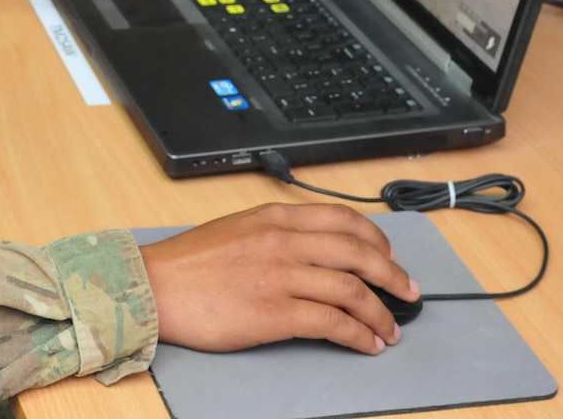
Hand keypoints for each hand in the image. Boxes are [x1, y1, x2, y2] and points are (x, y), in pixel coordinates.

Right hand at [141, 203, 418, 353]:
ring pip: (352, 290)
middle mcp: (283, 241)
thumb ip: (276, 233)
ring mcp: (281, 276)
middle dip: (392, 276)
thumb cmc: (189, 264)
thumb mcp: (237, 229)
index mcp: (274, 217)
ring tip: (391, 330)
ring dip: (380, 313)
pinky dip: (358, 335)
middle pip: (358, 254)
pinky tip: (366, 344)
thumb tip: (313, 251)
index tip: (389, 257)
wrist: (154, 287)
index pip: (343, 221)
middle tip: (408, 293)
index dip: (376, 241)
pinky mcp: (275, 313)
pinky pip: (332, 323)